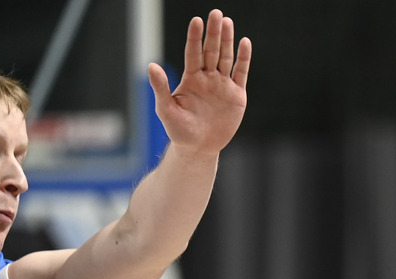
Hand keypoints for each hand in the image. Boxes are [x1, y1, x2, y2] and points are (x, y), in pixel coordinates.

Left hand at [148, 9, 250, 155]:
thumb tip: (151, 66)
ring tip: (227, 22)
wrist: (199, 148)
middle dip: (214, 33)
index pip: (193, 53)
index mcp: (191, 79)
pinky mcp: (236, 96)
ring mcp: (222, 85)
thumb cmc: (179, 130)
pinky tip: (244, 43)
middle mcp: (207, 78)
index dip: (195, 37)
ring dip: (227, 40)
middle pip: (211, 51)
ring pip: (226, 58)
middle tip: (216, 14)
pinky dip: (243, 59)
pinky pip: (241, 74)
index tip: (197, 21)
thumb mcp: (166, 110)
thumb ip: (160, 87)